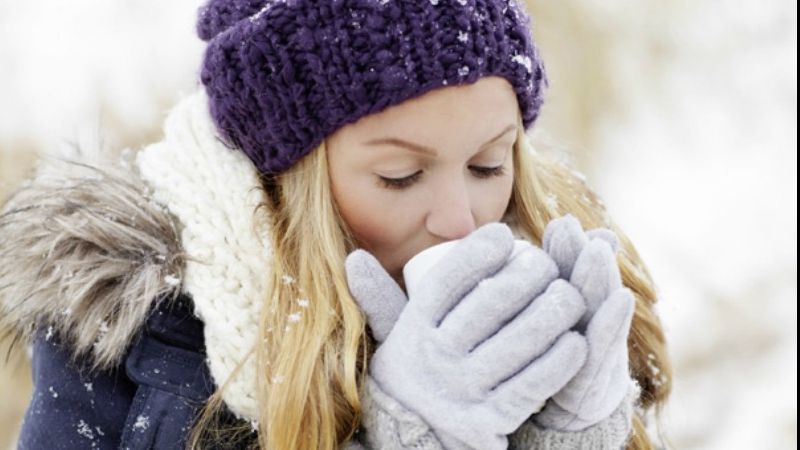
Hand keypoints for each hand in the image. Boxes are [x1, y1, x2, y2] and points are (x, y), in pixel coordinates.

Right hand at [346, 222, 588, 449]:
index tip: (504, 236)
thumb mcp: (394, 334)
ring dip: (554, 312)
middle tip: (549, 263)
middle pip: (489, 306)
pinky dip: (558, 361)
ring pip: (518, 342)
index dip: (477, 253)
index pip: (447, 282)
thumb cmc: (415, 368)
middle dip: (528, 275)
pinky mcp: (489, 421)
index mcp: (415, 329)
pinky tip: (576, 341)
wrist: (414, 436)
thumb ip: (378, 296)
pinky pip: (532, 384)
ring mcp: (462, 390)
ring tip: (572, 294)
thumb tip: (353, 258)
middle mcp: (435, 357)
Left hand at [535, 215, 635, 430]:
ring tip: (596, 250)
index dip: (567, 249)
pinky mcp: (595, 379)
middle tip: (572, 228)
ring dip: (600, 278)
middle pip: (587, 284)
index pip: (568, 275)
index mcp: (571, 309)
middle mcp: (589, 323)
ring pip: (600, 309)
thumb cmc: (555, 354)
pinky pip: (603, 349)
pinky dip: (613, 322)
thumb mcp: (545, 319)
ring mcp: (597, 349)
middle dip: (582, 253)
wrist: (572, 412)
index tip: (560, 222)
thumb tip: (535, 239)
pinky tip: (620, 298)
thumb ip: (545, 283)